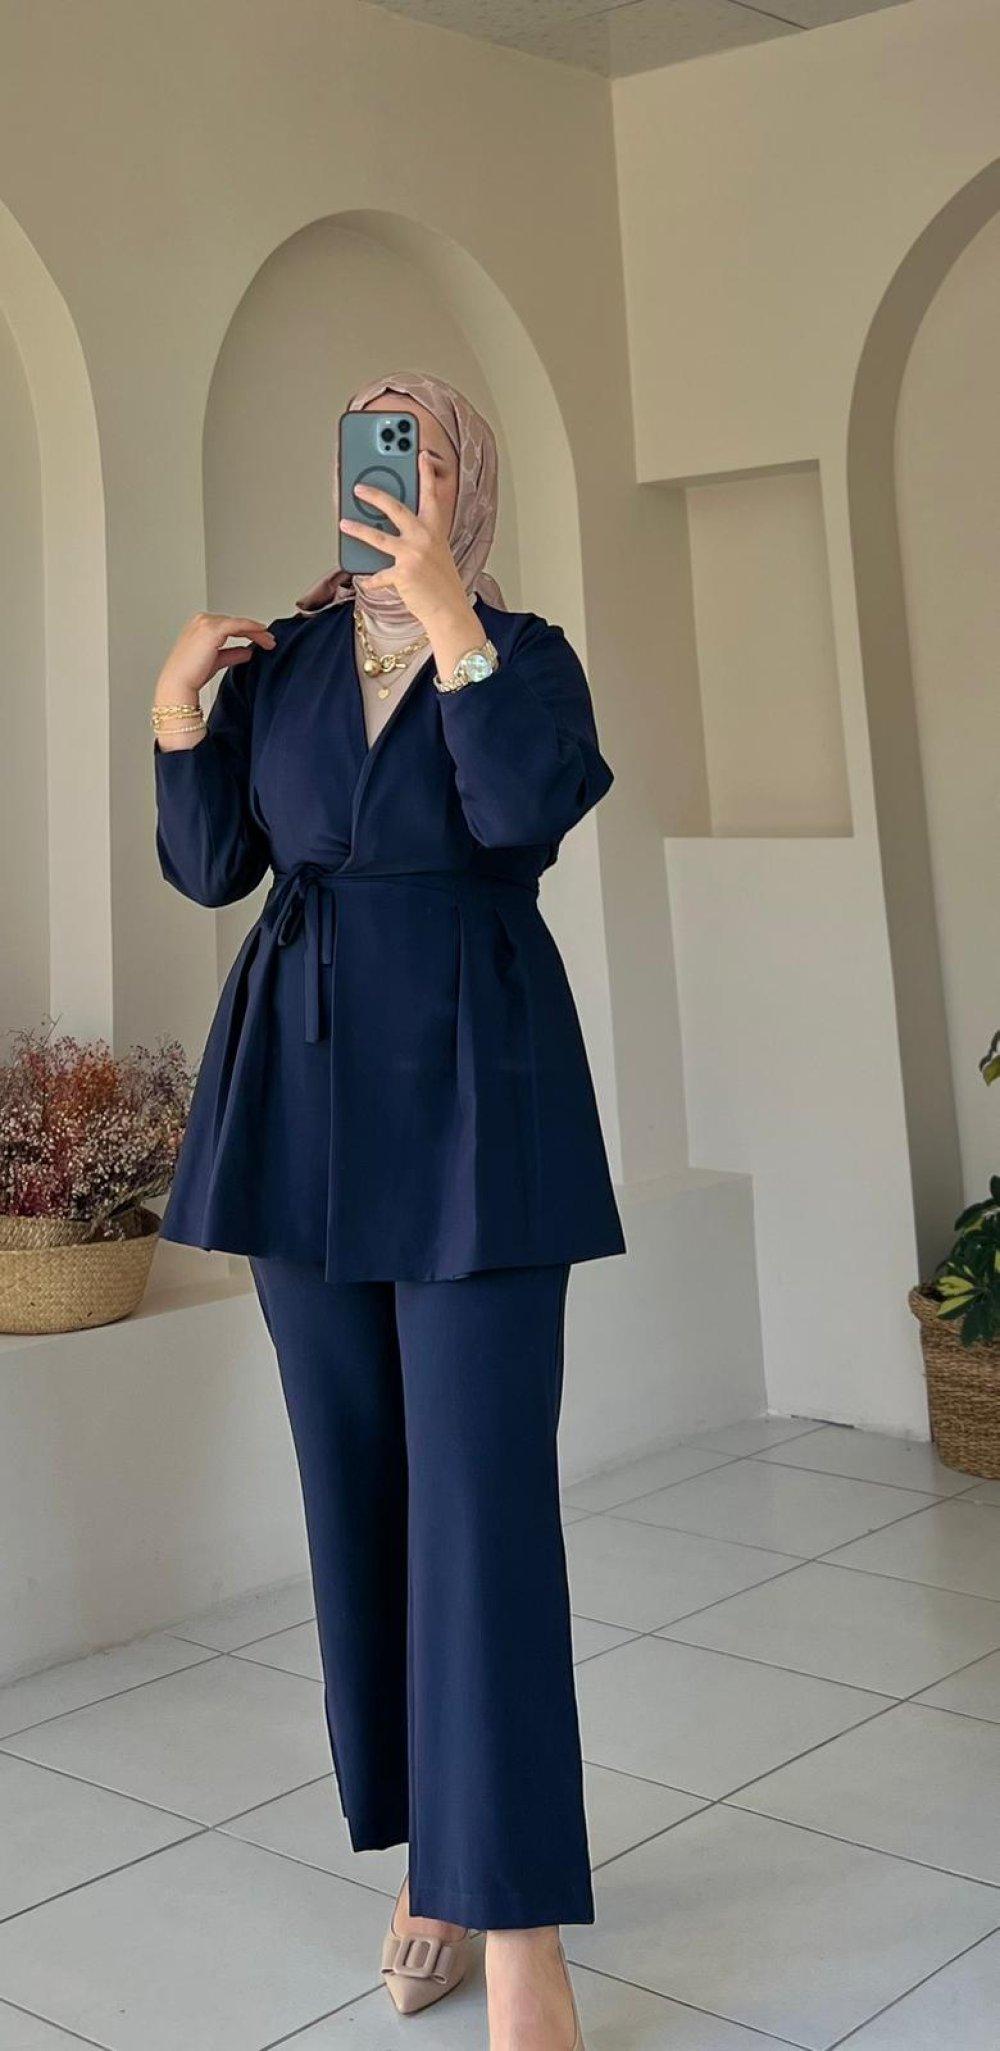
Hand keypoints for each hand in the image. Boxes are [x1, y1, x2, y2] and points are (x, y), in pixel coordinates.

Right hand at [154, 613, 276, 707]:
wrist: (179, 682)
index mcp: (199, 626)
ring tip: (270, 641)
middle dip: (254, 632)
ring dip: (256, 631)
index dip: (247, 632)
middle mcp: (201, 621)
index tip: (263, 640)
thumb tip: (247, 652)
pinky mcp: (212, 629)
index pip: (228, 626)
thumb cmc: (191, 674)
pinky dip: (251, 628)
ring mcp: (206, 623)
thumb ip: (232, 654)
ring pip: (238, 623)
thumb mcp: (217, 661)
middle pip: (234, 623)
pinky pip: (237, 625)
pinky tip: (262, 633)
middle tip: (270, 641)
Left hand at [339, 452, 468, 630]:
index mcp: (435, 529)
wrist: (449, 610)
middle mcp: (425, 538)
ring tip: (343, 523)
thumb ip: (419, 537)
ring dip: (357, 529)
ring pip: (378, 538)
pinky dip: (371, 578)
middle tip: (358, 488)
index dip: (425, 473)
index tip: (419, 454)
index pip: (431, 495)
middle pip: (395, 509)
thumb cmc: (442, 583)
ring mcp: (413, 555)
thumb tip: (388, 530)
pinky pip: (379, 574)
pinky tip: (365, 579)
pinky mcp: (402, 574)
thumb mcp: (437, 552)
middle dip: (375, 495)